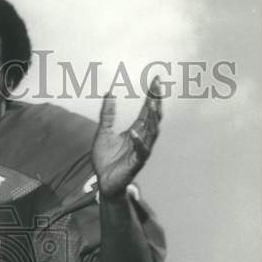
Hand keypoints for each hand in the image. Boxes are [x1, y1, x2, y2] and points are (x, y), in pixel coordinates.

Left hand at [92, 76, 162, 197]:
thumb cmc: (105, 159)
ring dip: (153, 119)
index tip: (156, 79)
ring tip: (153, 104)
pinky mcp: (136, 163)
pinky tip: (133, 132)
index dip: (152, 95)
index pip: (147, 110)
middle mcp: (142, 139)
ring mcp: (141, 151)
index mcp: (136, 130)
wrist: (103, 182)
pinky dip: (138, 142)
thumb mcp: (103, 132)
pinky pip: (141, 152)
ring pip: (152, 133)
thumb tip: (109, 93)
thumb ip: (107, 114)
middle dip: (156, 101)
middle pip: (154, 117)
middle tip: (157, 86)